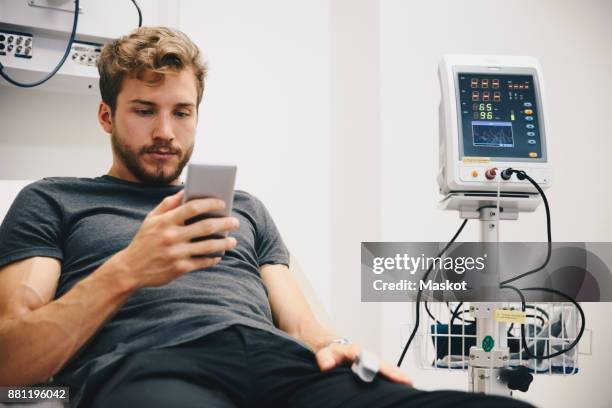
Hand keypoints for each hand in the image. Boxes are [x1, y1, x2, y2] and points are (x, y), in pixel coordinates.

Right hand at [112, 189, 239, 289]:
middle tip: (235, 222)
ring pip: (208, 246)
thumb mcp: (151, 219)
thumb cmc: (144, 241)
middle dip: (225, 223)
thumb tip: (185, 190)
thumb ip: (168, 204)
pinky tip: (219, 255)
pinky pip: (202, 262)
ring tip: (233, 240)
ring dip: (224, 243)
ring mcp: (176, 253)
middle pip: (206, 226)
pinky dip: (213, 258)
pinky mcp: (180, 268)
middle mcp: (172, 236)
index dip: (210, 204)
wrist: (130, 269)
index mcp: (165, 221)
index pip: (193, 207)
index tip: (222, 204)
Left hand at [315, 343, 412, 385]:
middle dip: (395, 372)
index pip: (370, 360)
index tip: (386, 372)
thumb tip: (327, 366)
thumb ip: (325, 359)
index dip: (380, 367)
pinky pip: (385, 372)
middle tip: (408, 381)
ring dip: (398, 375)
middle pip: (383, 364)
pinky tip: (402, 385)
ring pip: (387, 368)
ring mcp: (371, 362)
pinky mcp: (373, 368)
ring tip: (410, 384)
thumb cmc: (332, 352)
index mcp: (356, 351)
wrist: (333, 349)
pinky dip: (394, 377)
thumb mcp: (325, 354)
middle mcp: (366, 356)